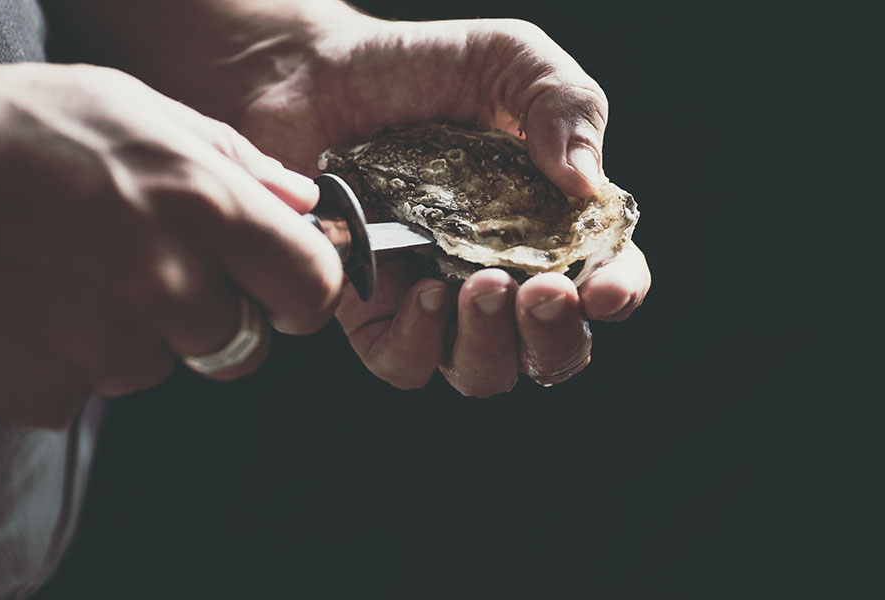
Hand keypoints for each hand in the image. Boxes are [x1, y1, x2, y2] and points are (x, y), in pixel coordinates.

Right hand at [0, 63, 342, 425]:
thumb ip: (234, 161)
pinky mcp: (47, 385)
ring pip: (158, 367)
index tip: (286, 291)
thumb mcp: (136, 110)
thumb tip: (302, 203)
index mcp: (205, 207)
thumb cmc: (20, 127)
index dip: (305, 294)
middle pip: (239, 346)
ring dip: (133, 333)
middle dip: (211, 318)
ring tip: (74, 271)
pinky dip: (70, 356)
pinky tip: (36, 302)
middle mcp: (166, 283)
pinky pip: (87, 388)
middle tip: (151, 266)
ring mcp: (104, 343)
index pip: (311, 288)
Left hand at [230, 12, 649, 395]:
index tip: (604, 288)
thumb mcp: (509, 60)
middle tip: (540, 291)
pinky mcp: (374, 310)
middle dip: (554, 337)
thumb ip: (564, 103)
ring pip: (482, 372)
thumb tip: (586, 182)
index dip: (617, 294)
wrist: (318, 73)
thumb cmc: (420, 67)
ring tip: (477, 287)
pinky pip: (403, 364)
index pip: (604, 281)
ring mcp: (437, 298)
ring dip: (491, 346)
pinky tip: (422, 293)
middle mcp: (498, 273)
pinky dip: (419, 346)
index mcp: (547, 224)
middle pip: (550, 351)